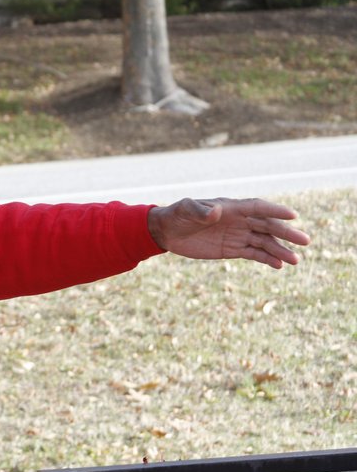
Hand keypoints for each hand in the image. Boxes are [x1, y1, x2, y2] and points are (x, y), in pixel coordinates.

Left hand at [147, 198, 310, 268]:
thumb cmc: (176, 215)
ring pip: (264, 242)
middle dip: (286, 233)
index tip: (293, 216)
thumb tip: (216, 212)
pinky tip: (279, 265)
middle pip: (267, 225)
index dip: (275, 211)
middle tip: (305, 241)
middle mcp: (238, 220)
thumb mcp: (185, 210)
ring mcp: (237, 235)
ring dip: (280, 250)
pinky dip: (267, 258)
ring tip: (294, 261)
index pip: (257, 208)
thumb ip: (200, 211)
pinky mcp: (232, 249)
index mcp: (230, 207)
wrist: (166, 231)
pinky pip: (253, 253)